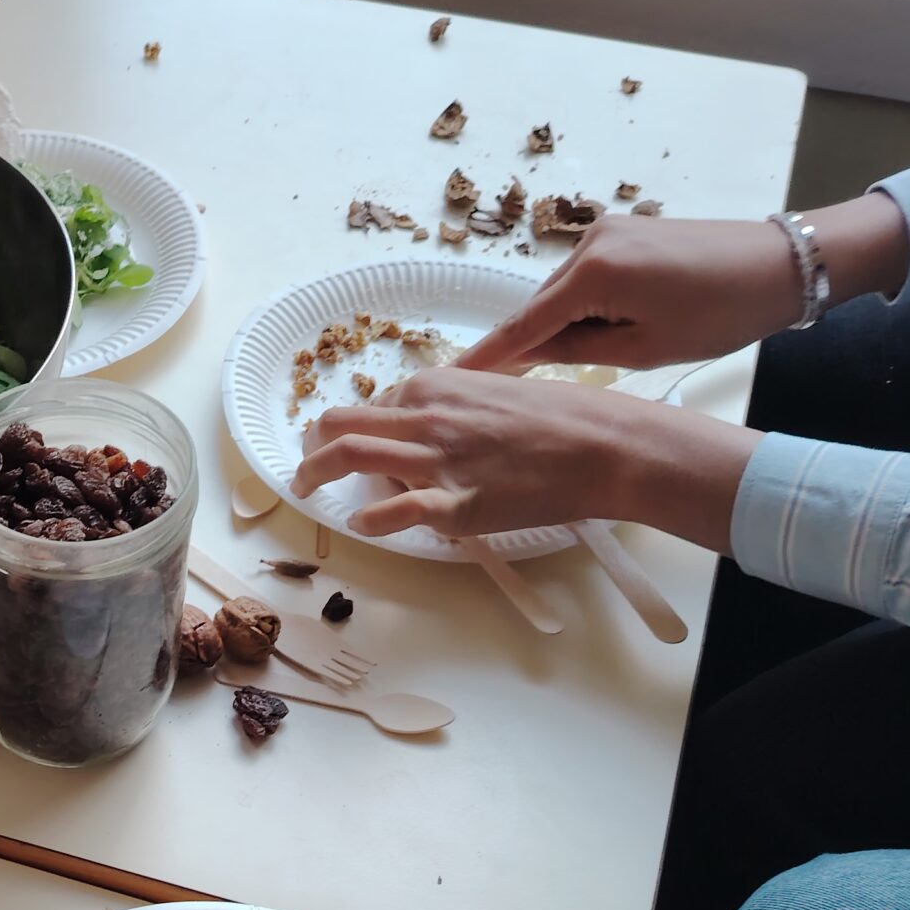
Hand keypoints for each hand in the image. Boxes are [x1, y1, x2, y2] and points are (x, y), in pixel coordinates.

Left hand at [291, 365, 756, 551]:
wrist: (605, 446)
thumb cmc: (564, 418)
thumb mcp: (500, 391)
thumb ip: (456, 405)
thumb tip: (427, 421)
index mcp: (438, 384)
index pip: (373, 404)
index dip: (357, 426)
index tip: (349, 443)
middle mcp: (428, 415)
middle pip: (342, 424)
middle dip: (313, 448)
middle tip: (305, 467)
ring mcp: (439, 460)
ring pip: (352, 456)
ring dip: (317, 475)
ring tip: (306, 492)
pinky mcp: (457, 504)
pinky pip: (395, 509)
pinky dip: (369, 518)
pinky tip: (363, 524)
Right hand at [461, 194, 909, 375]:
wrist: (779, 263)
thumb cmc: (721, 312)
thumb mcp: (645, 348)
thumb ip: (581, 352)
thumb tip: (535, 356)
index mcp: (593, 274)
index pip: (522, 325)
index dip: (485, 358)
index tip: (448, 381)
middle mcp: (590, 243)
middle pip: (539, 305)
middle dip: (527, 345)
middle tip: (508, 391)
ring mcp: (607, 231)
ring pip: (562, 291)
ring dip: (561, 325)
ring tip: (581, 359)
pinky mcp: (625, 230)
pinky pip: (584, 276)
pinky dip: (581, 305)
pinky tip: (597, 329)